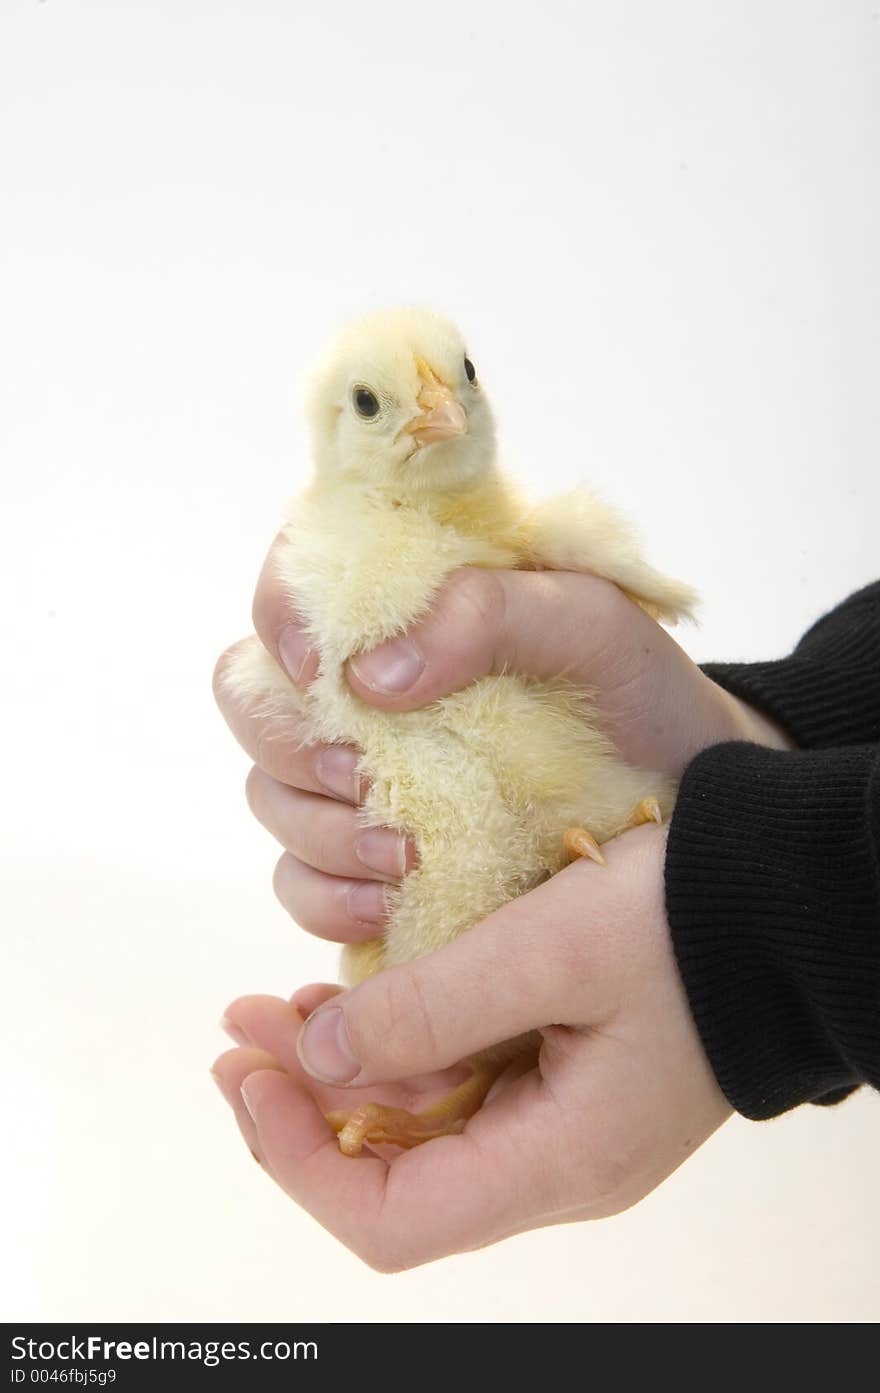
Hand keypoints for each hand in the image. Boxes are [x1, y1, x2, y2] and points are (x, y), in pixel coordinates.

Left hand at [211, 825, 731, 1269]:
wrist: (789, 901)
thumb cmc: (687, 921)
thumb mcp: (548, 951)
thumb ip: (429, 1011)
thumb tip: (323, 1056)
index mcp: (560, 1161)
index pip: (392, 1220)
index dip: (296, 1163)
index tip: (249, 1077)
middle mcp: (558, 1165)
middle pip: (397, 1174)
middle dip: (304, 1106)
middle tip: (242, 1029)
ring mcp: (566, 1125)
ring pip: (424, 1127)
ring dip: (344, 1074)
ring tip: (275, 1009)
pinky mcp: (570, 1080)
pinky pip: (464, 1087)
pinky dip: (401, 1051)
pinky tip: (355, 1002)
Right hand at [213, 548, 791, 944]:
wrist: (686, 795)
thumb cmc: (636, 693)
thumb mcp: (588, 624)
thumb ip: (486, 613)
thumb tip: (368, 675)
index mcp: (404, 603)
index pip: (295, 580)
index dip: (281, 616)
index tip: (320, 672)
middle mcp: (363, 685)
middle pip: (255, 700)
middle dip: (293, 747)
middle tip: (364, 779)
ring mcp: (360, 774)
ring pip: (270, 795)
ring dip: (318, 830)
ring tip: (403, 855)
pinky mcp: (369, 856)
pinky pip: (298, 881)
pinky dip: (327, 896)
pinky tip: (386, 901)